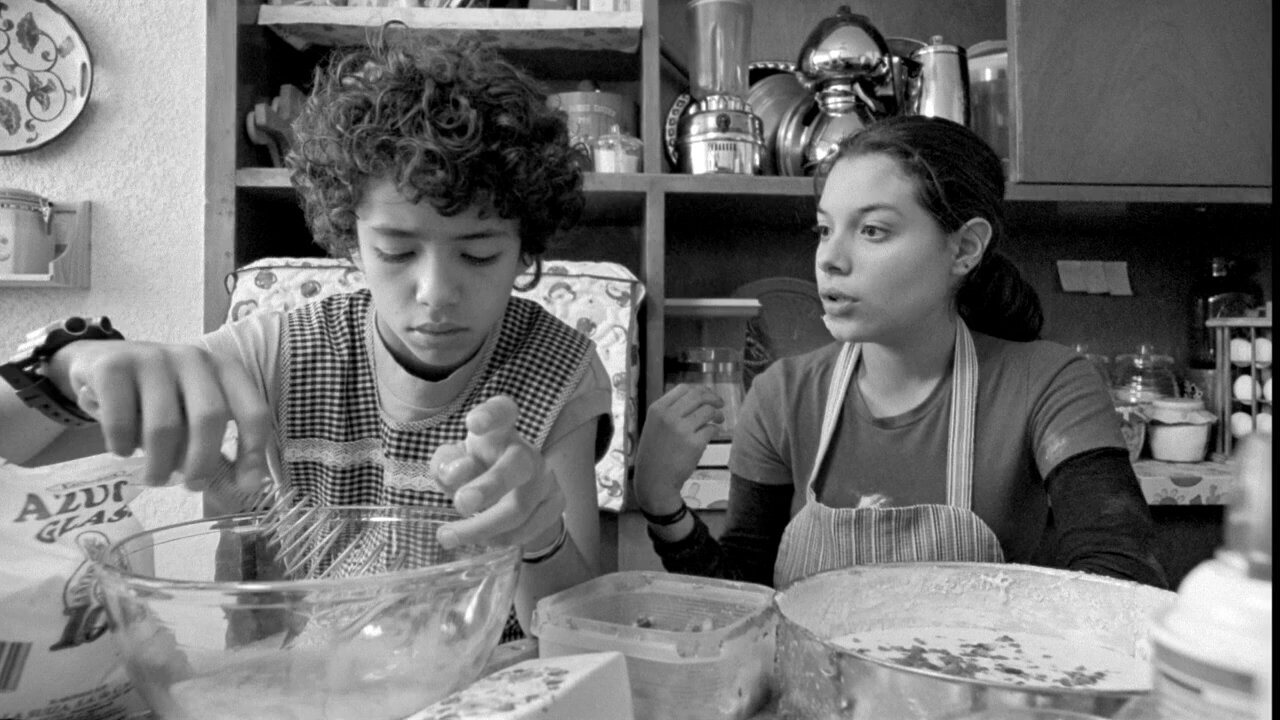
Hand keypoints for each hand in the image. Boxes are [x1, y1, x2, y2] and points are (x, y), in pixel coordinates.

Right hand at [46, 340, 271, 492]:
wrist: (96, 362)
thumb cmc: (155, 398)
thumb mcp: (191, 416)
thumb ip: (216, 449)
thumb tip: (244, 487)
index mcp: (224, 370)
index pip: (253, 411)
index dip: (253, 451)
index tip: (247, 485)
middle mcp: (193, 359)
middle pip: (209, 418)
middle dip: (202, 462)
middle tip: (192, 486)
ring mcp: (152, 358)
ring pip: (164, 425)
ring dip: (160, 464)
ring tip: (155, 477)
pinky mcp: (112, 367)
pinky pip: (122, 421)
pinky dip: (123, 445)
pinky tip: (122, 449)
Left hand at [430, 395, 564, 550]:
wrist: (513, 495)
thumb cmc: (476, 472)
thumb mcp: (455, 464)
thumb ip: (447, 464)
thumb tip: (455, 473)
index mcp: (498, 431)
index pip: (501, 412)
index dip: (490, 415)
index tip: (473, 423)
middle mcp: (525, 452)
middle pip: (516, 465)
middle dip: (490, 486)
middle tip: (461, 504)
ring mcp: (545, 478)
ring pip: (519, 507)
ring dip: (482, 527)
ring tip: (448, 536)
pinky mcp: (556, 502)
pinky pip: (528, 529)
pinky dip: (502, 538)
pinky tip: (485, 539)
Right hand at [632, 383, 724, 515]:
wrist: (654, 481)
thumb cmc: (656, 454)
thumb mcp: (654, 425)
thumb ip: (670, 410)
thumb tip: (698, 396)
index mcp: (657, 409)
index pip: (683, 388)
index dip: (700, 390)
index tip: (708, 396)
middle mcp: (668, 416)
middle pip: (698, 396)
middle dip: (713, 398)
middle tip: (720, 404)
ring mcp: (681, 429)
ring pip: (708, 411)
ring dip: (718, 414)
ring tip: (719, 420)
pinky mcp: (694, 444)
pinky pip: (711, 429)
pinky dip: (715, 430)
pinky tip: (712, 434)